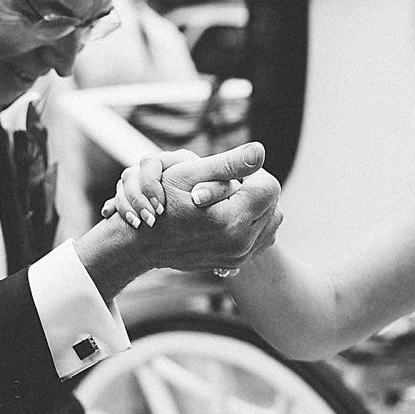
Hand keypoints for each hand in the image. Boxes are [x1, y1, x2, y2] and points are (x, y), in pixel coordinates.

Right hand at [74, 143, 280, 297]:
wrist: (142, 243)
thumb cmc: (159, 202)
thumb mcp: (187, 174)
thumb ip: (228, 163)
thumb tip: (260, 151)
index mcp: (232, 219)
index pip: (269, 187)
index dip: (255, 174)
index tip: (234, 173)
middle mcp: (240, 242)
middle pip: (273, 205)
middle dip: (256, 190)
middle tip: (230, 184)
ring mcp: (238, 256)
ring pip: (270, 222)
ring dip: (257, 206)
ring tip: (230, 198)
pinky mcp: (234, 262)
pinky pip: (260, 239)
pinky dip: (253, 224)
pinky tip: (232, 215)